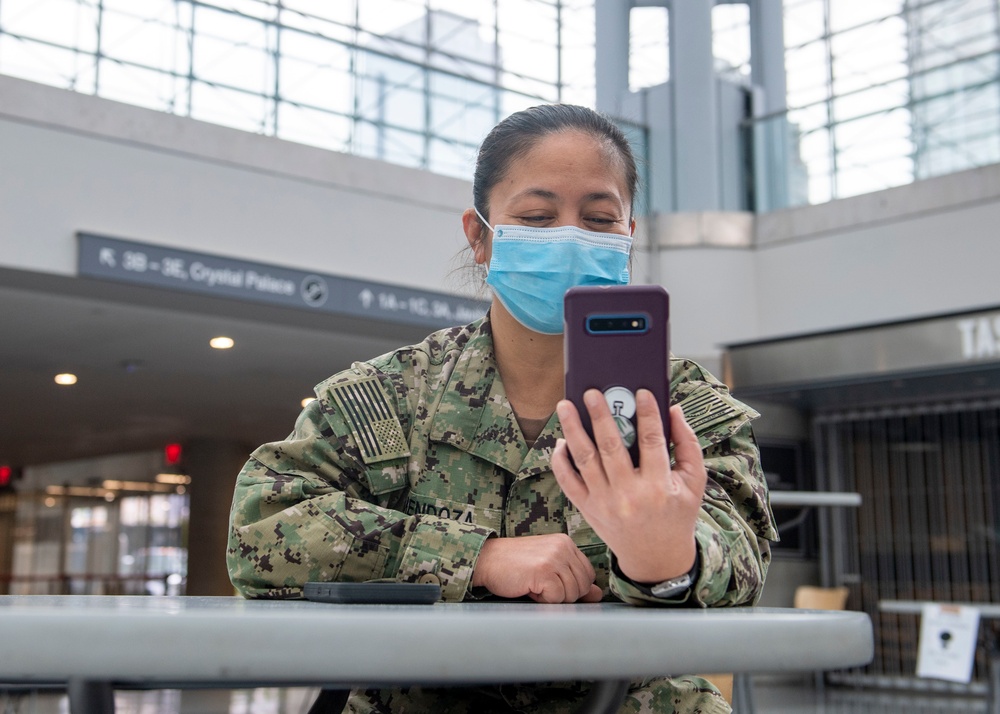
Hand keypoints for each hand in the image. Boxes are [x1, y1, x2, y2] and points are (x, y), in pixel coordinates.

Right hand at [472, 534, 602, 602]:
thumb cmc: (516, 566)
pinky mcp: (544, 571)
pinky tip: (529, 587)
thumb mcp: (548, 568)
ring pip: (571, 594)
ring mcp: (554, 558)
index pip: (588, 574)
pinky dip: (542, 599)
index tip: (552, 583)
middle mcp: (563, 547)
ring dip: (552, 597)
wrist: (487, 560)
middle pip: (582, 586)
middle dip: (563, 594)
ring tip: (533, 584)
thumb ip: (573, 579)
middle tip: (540, 584)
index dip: (573, 587)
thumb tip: (598, 594)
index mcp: (566, 543)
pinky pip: (556, 598)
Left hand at [552, 389, 705, 583]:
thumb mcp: (694, 482)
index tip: (641, 392)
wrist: (656, 558)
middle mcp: (629, 495)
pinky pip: (568, 481)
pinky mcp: (588, 509)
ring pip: (584, 460)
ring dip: (572, 430)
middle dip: (600, 416)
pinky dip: (561, 461)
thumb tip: (673, 409)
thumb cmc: (677, 514)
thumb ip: (687, 444)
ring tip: (565, 406)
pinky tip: (562, 441)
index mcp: (659, 486)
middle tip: (591, 392)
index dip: (647, 414)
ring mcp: (604, 503)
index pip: (651, 441)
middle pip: (611, 447)